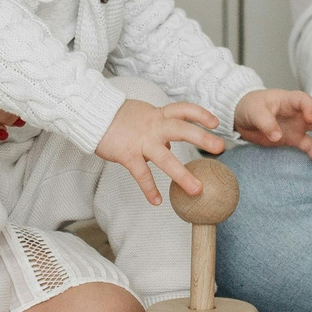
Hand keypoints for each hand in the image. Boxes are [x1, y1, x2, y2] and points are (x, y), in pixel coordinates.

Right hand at [94, 98, 224, 204]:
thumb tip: (170, 146)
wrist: (92, 114)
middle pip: (182, 129)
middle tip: (220, 147)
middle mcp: (153, 126)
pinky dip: (149, 188)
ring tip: (196, 189)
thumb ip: (159, 130)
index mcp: (158, 115)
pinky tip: (156, 201)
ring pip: (165, 158)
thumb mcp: (143, 116)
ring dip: (182, 174)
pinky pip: (141, 174)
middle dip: (202, 138)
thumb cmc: (117, 117)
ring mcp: (141, 140)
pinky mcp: (127, 154)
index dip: (201, 115)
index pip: (184, 110)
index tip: (216, 122)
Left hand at [233, 88, 311, 166]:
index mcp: (289, 100)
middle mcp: (298, 111)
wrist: (242, 117)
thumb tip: (278, 136)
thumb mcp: (254, 112)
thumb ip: (266, 122)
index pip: (305, 100)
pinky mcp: (295, 139)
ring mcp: (298, 125)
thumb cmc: (250, 107)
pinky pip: (310, 146)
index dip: (311, 108)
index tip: (310, 118)